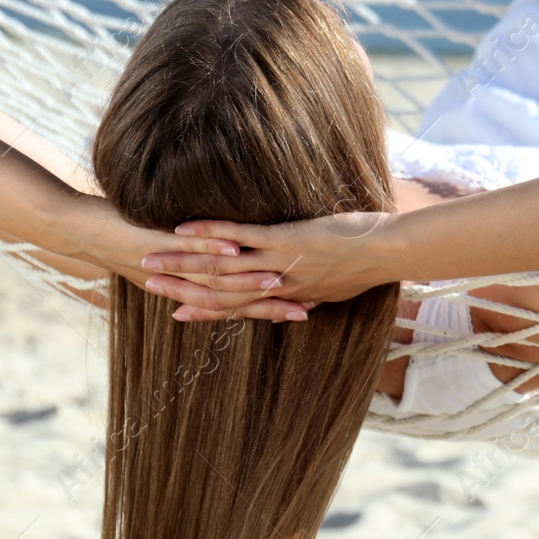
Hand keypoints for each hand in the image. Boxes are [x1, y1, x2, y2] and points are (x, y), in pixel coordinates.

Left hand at [60, 193, 313, 321]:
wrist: (83, 234)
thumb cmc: (124, 238)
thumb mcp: (164, 251)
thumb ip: (193, 257)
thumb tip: (225, 255)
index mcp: (194, 287)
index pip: (244, 303)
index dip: (274, 309)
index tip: (307, 312)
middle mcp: (188, 283)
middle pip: (240, 298)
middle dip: (276, 304)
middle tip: (309, 309)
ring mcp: (174, 263)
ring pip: (219, 276)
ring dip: (251, 281)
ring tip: (282, 285)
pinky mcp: (159, 244)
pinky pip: (190, 247)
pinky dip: (214, 245)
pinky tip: (235, 246)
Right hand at [138, 211, 402, 322]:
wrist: (390, 252)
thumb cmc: (371, 264)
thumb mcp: (338, 287)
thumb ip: (314, 291)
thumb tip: (307, 296)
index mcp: (289, 296)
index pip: (239, 308)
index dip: (207, 309)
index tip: (179, 311)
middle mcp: (278, 286)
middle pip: (220, 291)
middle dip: (182, 287)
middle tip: (147, 283)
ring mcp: (279, 263)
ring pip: (222, 267)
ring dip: (183, 261)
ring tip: (151, 257)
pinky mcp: (285, 240)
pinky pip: (241, 237)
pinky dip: (211, 233)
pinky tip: (184, 228)